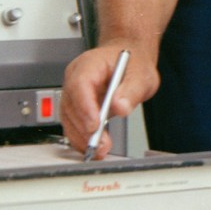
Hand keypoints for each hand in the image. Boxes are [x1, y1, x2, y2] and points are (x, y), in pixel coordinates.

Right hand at [60, 39, 161, 159]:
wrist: (128, 59)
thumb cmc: (131, 62)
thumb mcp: (141, 74)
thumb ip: (132, 90)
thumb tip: (120, 106)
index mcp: (89, 64)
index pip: (80, 84)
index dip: (85, 106)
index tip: (95, 125)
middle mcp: (75, 78)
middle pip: (72, 105)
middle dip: (84, 128)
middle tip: (101, 144)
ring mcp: (74, 93)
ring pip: (69, 118)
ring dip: (82, 137)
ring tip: (100, 150)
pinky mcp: (76, 107)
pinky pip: (73, 124)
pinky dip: (81, 138)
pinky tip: (93, 148)